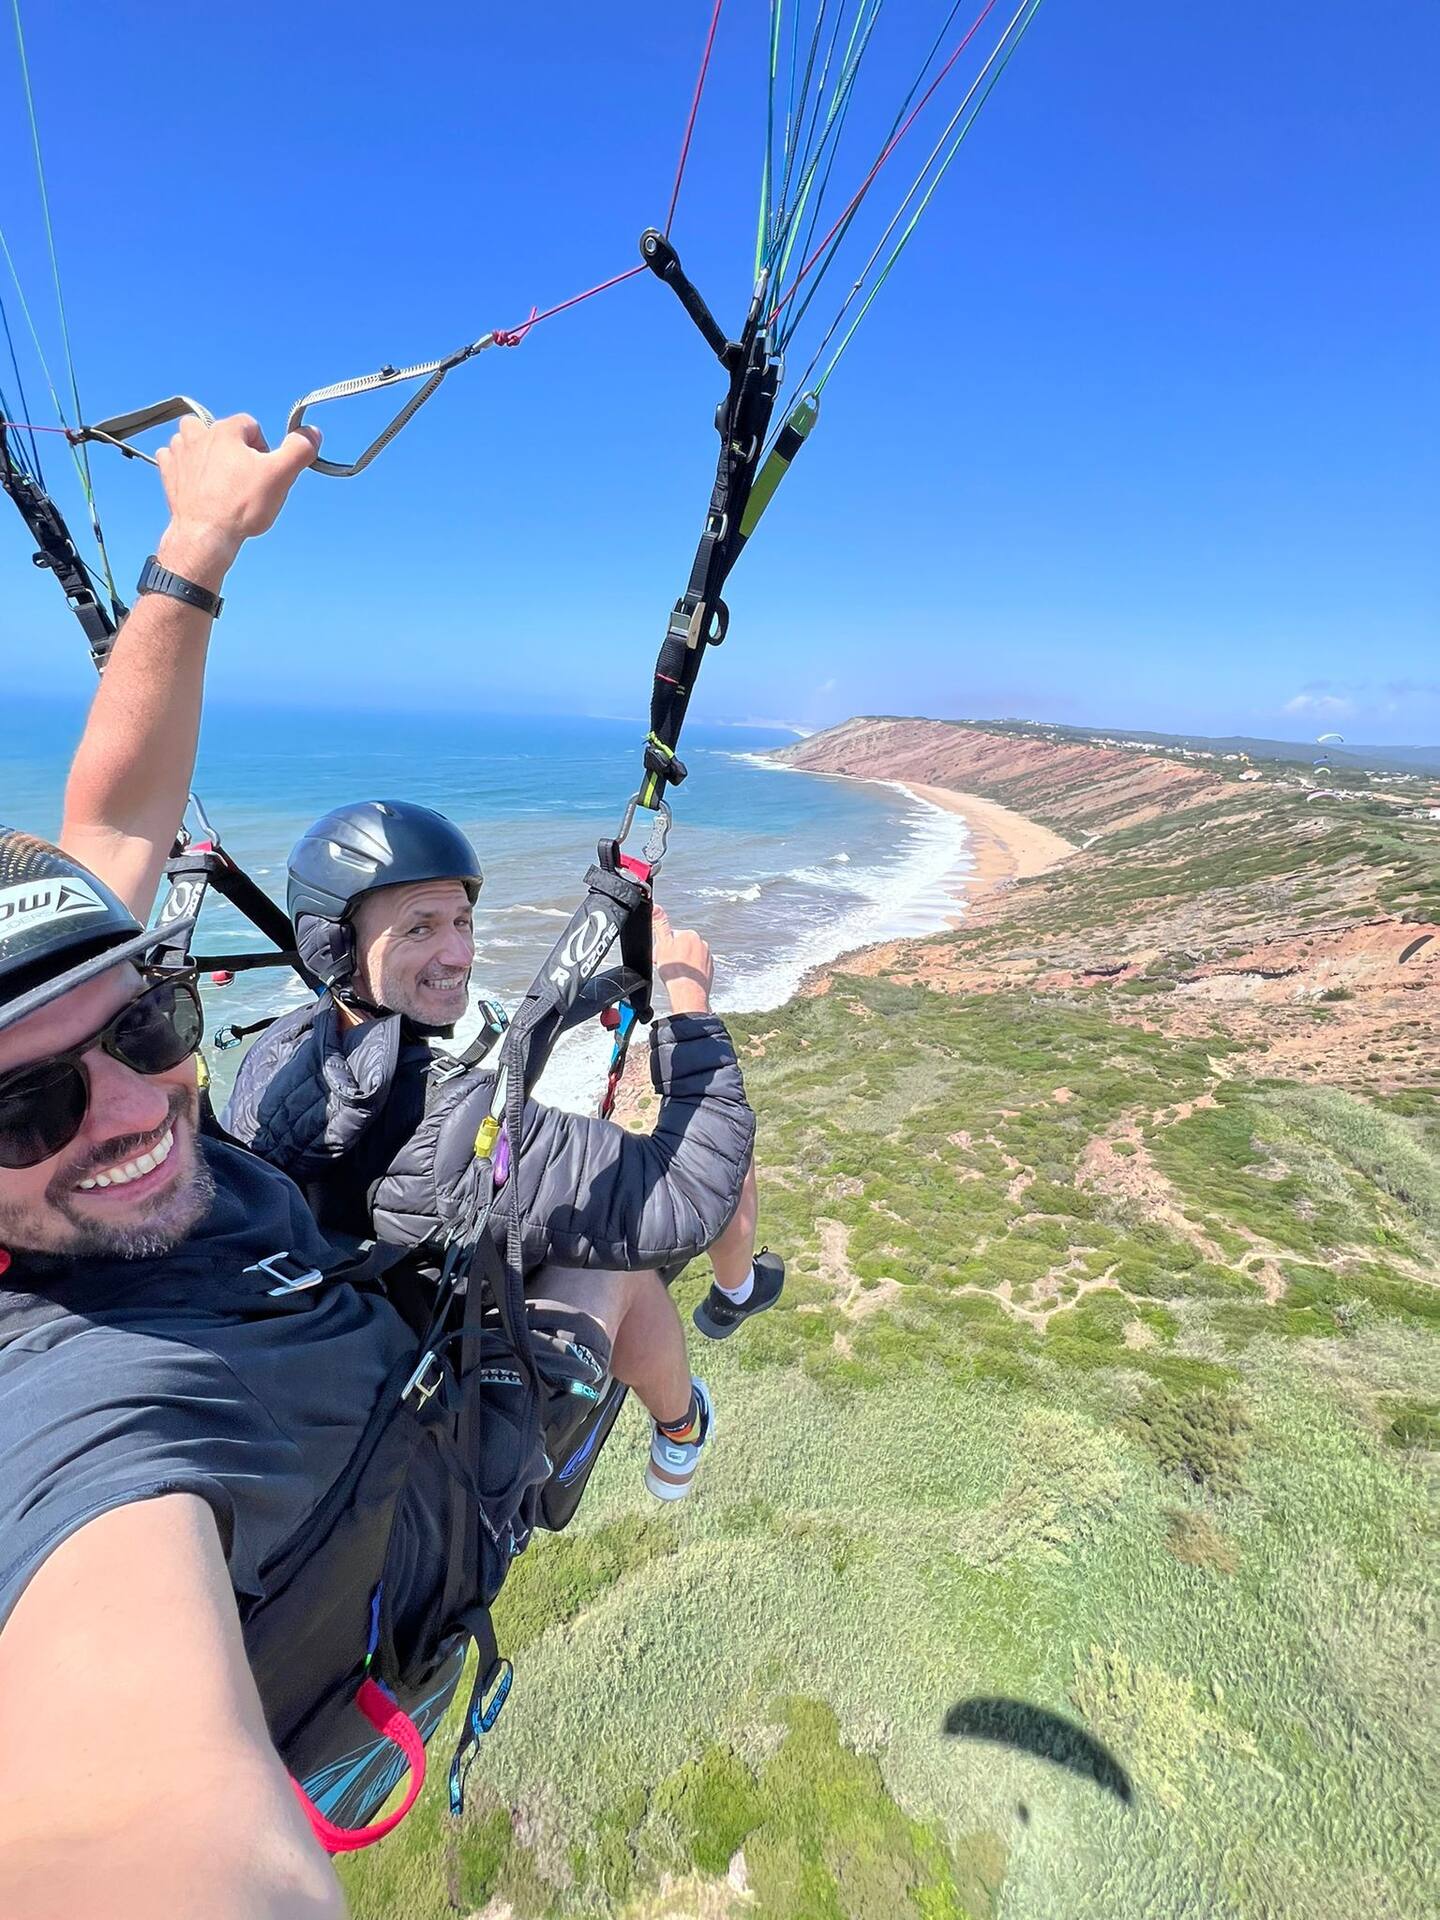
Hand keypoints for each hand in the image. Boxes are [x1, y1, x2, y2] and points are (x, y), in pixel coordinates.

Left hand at [154, 413, 321, 588]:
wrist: (206, 535)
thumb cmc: (241, 506)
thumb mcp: (280, 475)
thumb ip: (299, 449)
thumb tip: (311, 432)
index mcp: (226, 431)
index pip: (251, 426)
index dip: (262, 448)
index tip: (264, 471)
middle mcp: (198, 435)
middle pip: (218, 428)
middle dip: (231, 446)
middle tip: (240, 474)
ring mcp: (180, 453)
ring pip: (190, 437)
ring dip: (202, 449)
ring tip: (217, 475)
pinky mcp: (168, 473)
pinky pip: (171, 457)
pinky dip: (182, 464)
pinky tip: (194, 481)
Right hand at [653, 905, 713, 1015]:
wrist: (688, 993)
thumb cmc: (674, 971)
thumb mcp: (662, 945)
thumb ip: (660, 924)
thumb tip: (655, 907)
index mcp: (689, 934)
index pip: (672, 936)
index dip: (663, 947)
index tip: (662, 957)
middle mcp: (701, 943)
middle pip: (681, 945)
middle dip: (674, 954)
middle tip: (668, 967)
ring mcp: (707, 956)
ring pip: (689, 957)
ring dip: (682, 963)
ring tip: (677, 974)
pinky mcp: (710, 968)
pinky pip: (697, 967)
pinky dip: (691, 971)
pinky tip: (684, 978)